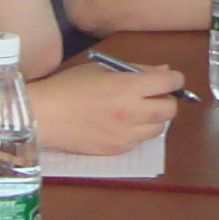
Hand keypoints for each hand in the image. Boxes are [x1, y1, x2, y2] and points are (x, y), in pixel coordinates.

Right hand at [31, 59, 180, 155]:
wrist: (43, 117)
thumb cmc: (69, 87)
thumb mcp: (102, 69)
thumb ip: (136, 70)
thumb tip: (163, 70)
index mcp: (128, 88)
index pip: (169, 82)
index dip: (175, 79)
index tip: (171, 79)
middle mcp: (132, 113)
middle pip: (170, 109)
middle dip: (167, 100)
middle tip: (155, 96)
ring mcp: (125, 135)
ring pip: (159, 128)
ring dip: (154, 118)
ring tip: (138, 111)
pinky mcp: (117, 150)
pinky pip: (139, 141)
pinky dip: (138, 132)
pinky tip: (122, 124)